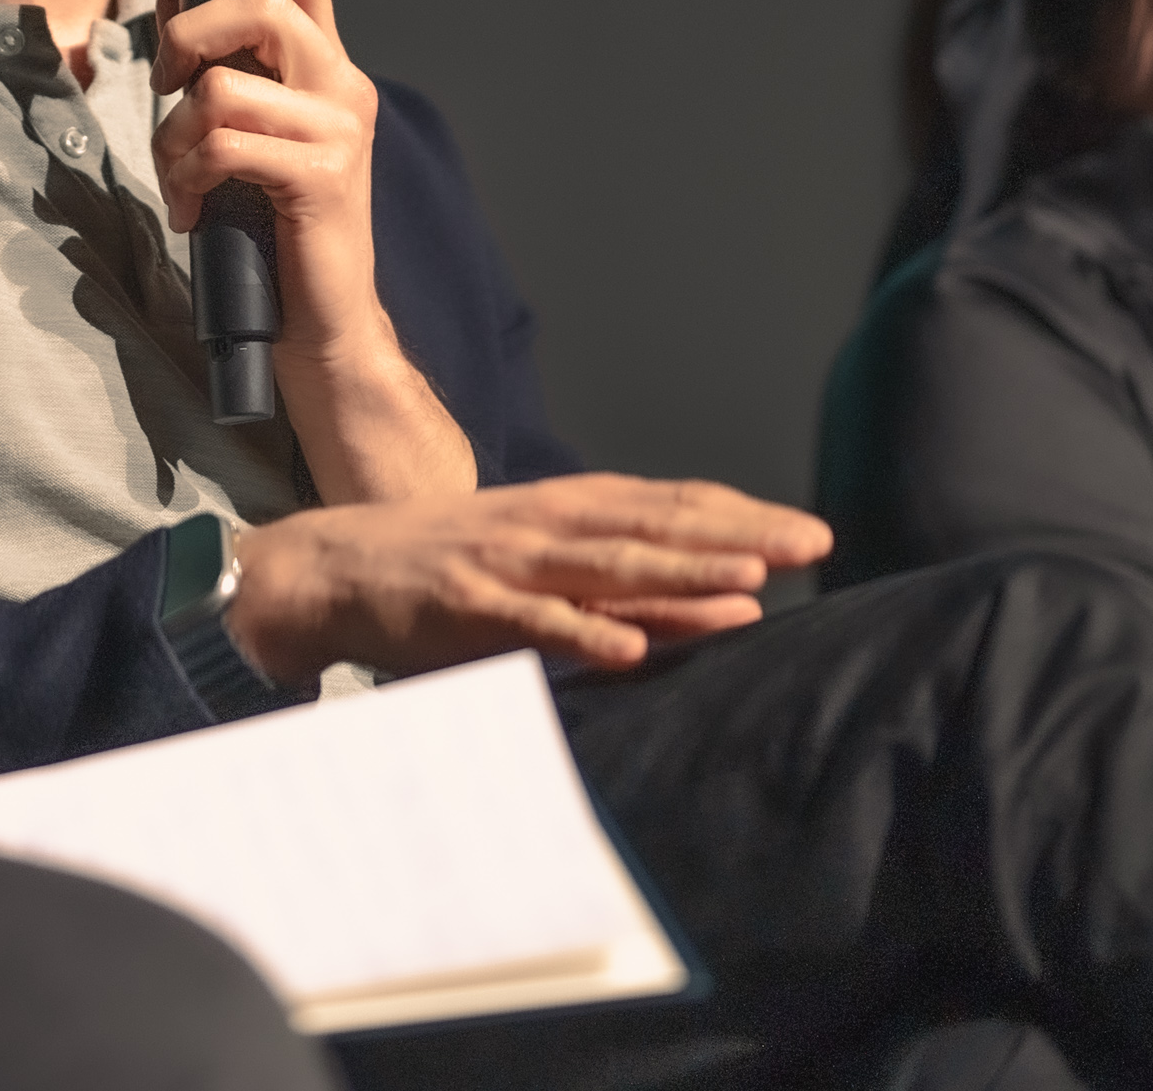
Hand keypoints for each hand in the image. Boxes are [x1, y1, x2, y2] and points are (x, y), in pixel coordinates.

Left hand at [151, 0, 472, 502]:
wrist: (321, 328)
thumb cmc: (271, 235)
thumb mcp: (241, 140)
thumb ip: (222, 75)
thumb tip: (175, 6)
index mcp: (327, 74)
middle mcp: (344, 90)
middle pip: (265, 7)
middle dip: (191, 38)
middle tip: (167, 89)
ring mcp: (339, 134)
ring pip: (227, 86)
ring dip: (178, 137)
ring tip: (184, 181)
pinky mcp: (322, 180)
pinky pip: (227, 142)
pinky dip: (191, 175)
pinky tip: (196, 211)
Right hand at [225, 474, 832, 688]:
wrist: (339, 568)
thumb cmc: (449, 570)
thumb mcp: (542, 562)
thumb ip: (621, 584)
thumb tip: (716, 600)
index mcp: (571, 510)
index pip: (673, 505)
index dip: (744, 516)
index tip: (811, 532)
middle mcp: (551, 525)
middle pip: (660, 526)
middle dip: (740, 535)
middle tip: (813, 544)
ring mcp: (512, 563)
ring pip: (611, 567)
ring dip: (681, 572)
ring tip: (747, 582)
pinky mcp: (472, 608)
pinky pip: (538, 624)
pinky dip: (585, 634)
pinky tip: (632, 648)